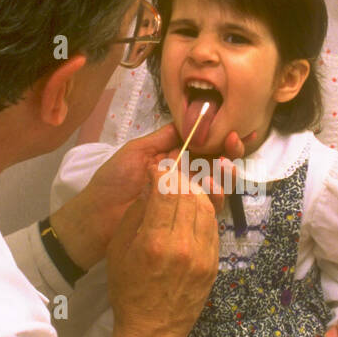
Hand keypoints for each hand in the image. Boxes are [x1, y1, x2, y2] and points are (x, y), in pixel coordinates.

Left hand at [50, 125, 251, 269]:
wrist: (98, 216)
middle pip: (216, 161)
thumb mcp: (137, 151)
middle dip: (231, 149)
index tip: (238, 126)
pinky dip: (216, 195)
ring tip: (225, 162)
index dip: (221, 134)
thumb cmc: (114, 180)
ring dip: (226, 171)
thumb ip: (164, 137)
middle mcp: (184, 174)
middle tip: (236, 141)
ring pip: (217, 182)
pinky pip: (208, 207)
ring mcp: (186, 196)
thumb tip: (191, 119)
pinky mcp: (186, 217)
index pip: (203, 143)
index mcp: (172, 156)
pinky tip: (213, 184)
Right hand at [107, 162, 218, 336]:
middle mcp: (183, 246)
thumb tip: (152, 185)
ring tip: (181, 193)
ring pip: (206, 208)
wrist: (151, 331)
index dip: (162, 172)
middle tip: (170, 177)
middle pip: (190, 194)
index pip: (167, 190)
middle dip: (180, 179)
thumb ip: (137, 214)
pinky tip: (192, 213)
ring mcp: (203, 256)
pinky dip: (204, 213)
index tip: (157, 168)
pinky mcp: (213, 264)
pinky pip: (213, 227)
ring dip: (195, 193)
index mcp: (155, 242)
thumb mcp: (119, 250)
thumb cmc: (127, 291)